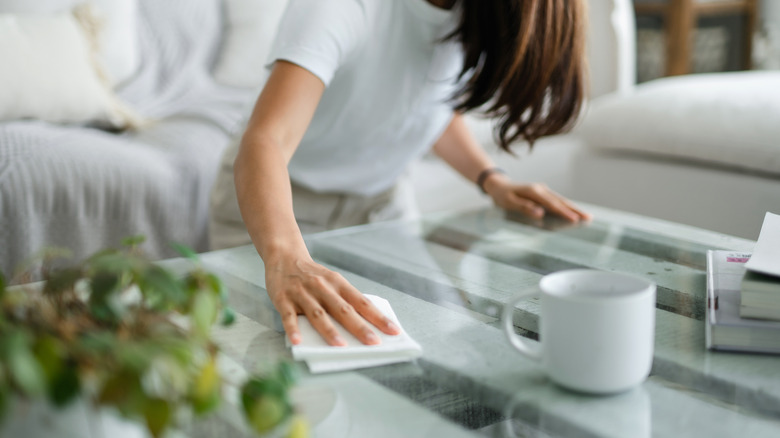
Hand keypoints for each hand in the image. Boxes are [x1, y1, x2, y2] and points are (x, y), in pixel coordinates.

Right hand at [264, 252, 400, 345]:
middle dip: (359, 327)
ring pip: (318, 314)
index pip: (362, 302)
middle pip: (343, 309)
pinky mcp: (283, 299)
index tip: (393, 330)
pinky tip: (298, 341)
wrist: (284, 256)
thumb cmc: (312, 275)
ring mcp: (302, 294)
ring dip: (329, 330)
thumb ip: (343, 299)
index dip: (378, 317)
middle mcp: (322, 287)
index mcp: (338, 283)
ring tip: (341, 346)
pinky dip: (293, 329)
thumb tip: (363, 324)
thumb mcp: (332, 281)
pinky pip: (288, 316)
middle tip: (373, 342)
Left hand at [483, 173, 591, 221]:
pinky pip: (556, 201)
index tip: (575, 220)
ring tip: (586, 217)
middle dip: (575, 210)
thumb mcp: (509, 203)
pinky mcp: (542, 193)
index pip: (552, 205)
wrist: (499, 185)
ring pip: (561, 200)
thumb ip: (524, 208)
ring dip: (573, 208)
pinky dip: (566, 206)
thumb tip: (540, 213)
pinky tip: (573, 212)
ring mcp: (543, 190)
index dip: (564, 213)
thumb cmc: (502, 196)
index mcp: (534, 192)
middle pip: (561, 201)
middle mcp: (541, 189)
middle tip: (589, 218)